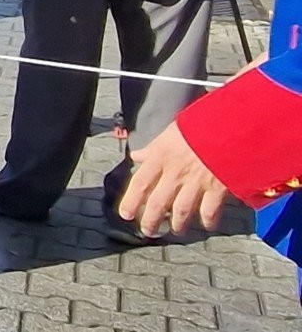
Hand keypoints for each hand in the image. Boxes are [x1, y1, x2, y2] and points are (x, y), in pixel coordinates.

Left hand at [119, 122, 227, 237]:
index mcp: (161, 157)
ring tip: (175, 231)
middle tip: (148, 231)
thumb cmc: (200, 126)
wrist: (230, 126)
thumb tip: (137, 156)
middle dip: (151, 220)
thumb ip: (153, 148)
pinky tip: (206, 226)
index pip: (140, 183)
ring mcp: (196, 182)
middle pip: (158, 203)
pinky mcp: (217, 188)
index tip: (126, 214)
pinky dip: (208, 221)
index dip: (131, 201)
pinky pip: (209, 211)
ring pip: (181, 211)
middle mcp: (175, 173)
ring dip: (177, 224)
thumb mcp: (171, 132)